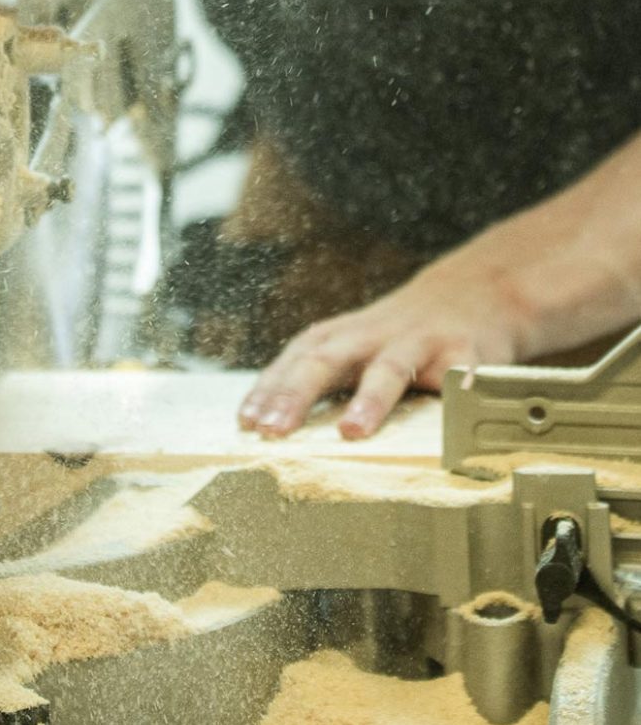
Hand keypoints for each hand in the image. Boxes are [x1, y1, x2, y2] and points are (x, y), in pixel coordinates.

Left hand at [237, 147, 640, 443]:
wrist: (480, 292)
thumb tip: (263, 424)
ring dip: (368, 400)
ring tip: (349, 432)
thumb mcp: (357, 346)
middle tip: (270, 430)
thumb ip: (318, 378)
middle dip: (295, 393)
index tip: (244, 422)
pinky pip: (459, 377)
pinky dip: (452, 396)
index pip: (294, 360)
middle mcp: (374, 336)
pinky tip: (446, 420)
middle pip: (326, 358)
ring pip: (389, 369)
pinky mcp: (464, 353)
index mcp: (343, 337)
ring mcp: (419, 342)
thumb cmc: (405, 332)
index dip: (269, 389)